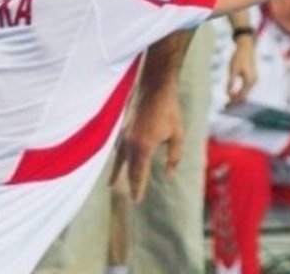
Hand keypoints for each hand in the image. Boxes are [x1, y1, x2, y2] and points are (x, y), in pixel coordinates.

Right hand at [112, 85, 182, 202]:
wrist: (155, 87)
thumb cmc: (169, 111)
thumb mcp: (177, 135)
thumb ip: (174, 156)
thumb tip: (169, 174)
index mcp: (144, 147)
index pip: (139, 174)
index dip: (138, 188)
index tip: (136, 201)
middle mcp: (130, 143)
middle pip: (128, 169)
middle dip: (128, 183)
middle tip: (127, 199)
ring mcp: (125, 135)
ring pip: (120, 159)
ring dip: (117, 171)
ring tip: (111, 184)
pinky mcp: (124, 127)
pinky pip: (119, 148)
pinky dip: (118, 157)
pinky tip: (118, 160)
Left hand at [227, 35, 257, 103]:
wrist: (246, 47)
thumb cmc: (238, 57)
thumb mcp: (232, 70)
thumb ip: (230, 83)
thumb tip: (228, 94)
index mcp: (249, 81)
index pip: (242, 96)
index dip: (234, 101)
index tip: (227, 104)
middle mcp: (254, 82)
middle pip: (245, 95)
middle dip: (236, 101)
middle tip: (227, 105)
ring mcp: (254, 79)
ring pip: (246, 92)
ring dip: (238, 97)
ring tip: (229, 101)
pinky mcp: (252, 77)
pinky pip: (246, 88)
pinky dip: (240, 92)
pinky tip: (233, 93)